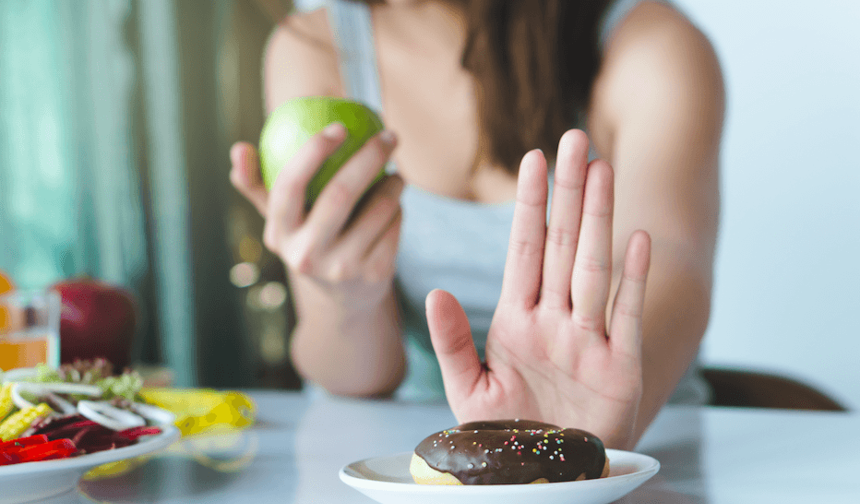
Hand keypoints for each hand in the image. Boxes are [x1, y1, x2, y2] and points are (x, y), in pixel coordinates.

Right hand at [230, 124, 403, 308]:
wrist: (343, 298)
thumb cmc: (309, 240)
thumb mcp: (282, 220)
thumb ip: (257, 184)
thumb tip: (239, 148)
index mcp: (279, 234)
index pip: (288, 186)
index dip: (313, 151)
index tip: (339, 127)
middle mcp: (307, 255)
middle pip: (340, 193)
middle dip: (369, 157)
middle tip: (387, 136)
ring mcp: (342, 268)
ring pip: (378, 208)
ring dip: (393, 183)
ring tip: (395, 174)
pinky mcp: (374, 274)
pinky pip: (394, 225)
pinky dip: (399, 209)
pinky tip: (396, 204)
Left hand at [425, 130, 650, 448]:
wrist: (546, 477)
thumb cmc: (508, 433)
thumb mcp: (469, 389)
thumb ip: (452, 341)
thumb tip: (435, 292)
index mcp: (517, 320)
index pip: (523, 250)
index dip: (528, 205)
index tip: (532, 160)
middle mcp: (555, 320)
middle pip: (561, 244)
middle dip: (567, 193)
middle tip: (574, 139)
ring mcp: (589, 340)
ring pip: (593, 267)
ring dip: (598, 219)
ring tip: (602, 169)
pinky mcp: (619, 368)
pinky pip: (626, 316)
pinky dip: (633, 280)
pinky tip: (638, 238)